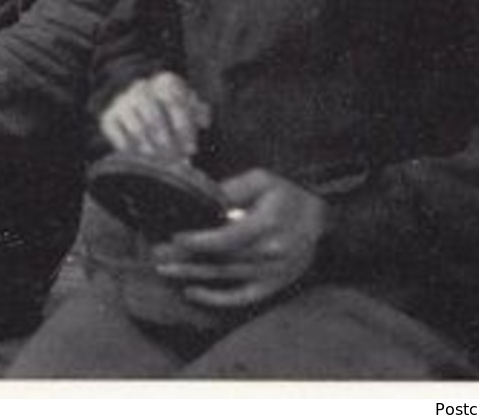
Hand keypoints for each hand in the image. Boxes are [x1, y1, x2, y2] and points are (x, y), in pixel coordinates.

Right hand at [99, 72, 210, 160]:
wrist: (140, 104)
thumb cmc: (173, 110)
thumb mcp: (189, 106)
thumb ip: (199, 113)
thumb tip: (203, 121)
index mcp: (165, 82)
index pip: (174, 102)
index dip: (184, 128)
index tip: (191, 149)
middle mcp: (141, 88)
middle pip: (153, 116)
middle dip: (167, 141)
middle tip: (175, 158)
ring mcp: (123, 102)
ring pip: (136, 127)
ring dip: (150, 147)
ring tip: (160, 160)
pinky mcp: (109, 117)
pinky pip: (117, 134)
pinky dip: (130, 148)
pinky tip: (142, 158)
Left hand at [152, 169, 327, 308]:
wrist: (322, 214)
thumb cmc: (285, 193)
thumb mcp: (260, 180)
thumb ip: (231, 190)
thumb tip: (202, 199)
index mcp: (269, 224)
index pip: (228, 239)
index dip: (199, 241)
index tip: (175, 237)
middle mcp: (272, 252)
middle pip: (222, 260)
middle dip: (186, 258)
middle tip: (156, 255)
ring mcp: (274, 272)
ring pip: (226, 278)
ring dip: (192, 275)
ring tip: (164, 269)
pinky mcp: (274, 284)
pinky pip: (242, 297)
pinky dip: (216, 298)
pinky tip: (191, 292)